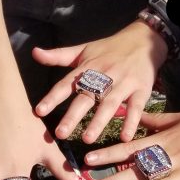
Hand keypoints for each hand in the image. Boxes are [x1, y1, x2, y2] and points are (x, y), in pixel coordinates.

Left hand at [33, 21, 167, 143]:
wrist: (144, 40)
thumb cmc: (109, 49)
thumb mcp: (83, 50)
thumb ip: (59, 56)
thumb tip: (34, 52)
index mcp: (87, 68)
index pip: (67, 84)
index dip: (53, 97)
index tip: (38, 111)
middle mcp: (104, 75)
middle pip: (87, 97)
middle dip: (73, 115)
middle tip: (60, 133)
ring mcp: (123, 83)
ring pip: (109, 104)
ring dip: (98, 122)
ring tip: (87, 139)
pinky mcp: (141, 90)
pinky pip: (135, 107)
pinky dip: (131, 122)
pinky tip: (125, 138)